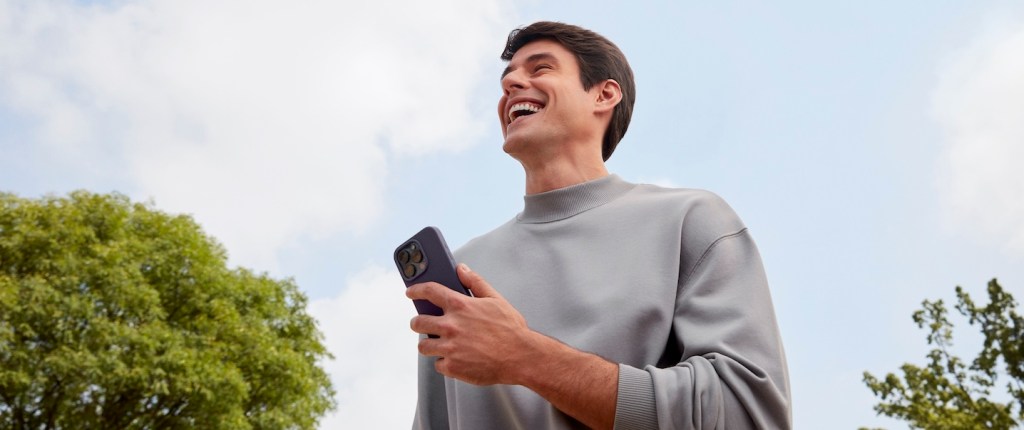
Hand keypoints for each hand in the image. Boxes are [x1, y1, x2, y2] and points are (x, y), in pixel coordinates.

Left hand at [406, 264, 536, 385]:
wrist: (520, 357)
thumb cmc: (511, 329)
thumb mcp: (496, 299)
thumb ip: (476, 282)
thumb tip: (461, 269)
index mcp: (460, 306)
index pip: (429, 291)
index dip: (416, 290)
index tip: (410, 292)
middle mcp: (451, 326)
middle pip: (418, 322)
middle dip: (418, 322)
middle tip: (423, 324)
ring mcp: (450, 347)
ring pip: (423, 346)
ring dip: (429, 344)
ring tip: (440, 343)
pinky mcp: (452, 367)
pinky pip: (438, 364)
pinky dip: (444, 362)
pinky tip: (455, 358)